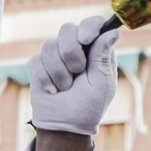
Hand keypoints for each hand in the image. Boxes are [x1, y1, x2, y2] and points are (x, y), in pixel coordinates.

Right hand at [27, 15, 118, 137]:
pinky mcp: (38, 64)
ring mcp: (56, 55)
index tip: (85, 39)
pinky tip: (53, 90)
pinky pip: (37, 60)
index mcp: (96, 51)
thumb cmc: (88, 107)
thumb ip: (102, 56)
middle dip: (71, 53)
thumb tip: (113, 32)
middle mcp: (77, 49)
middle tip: (77, 72)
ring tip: (66, 87)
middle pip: (68, 29)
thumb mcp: (101, 83)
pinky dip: (47, 79)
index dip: (89, 26)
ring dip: (59, 72)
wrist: (64, 125)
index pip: (94, 25)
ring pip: (50, 45)